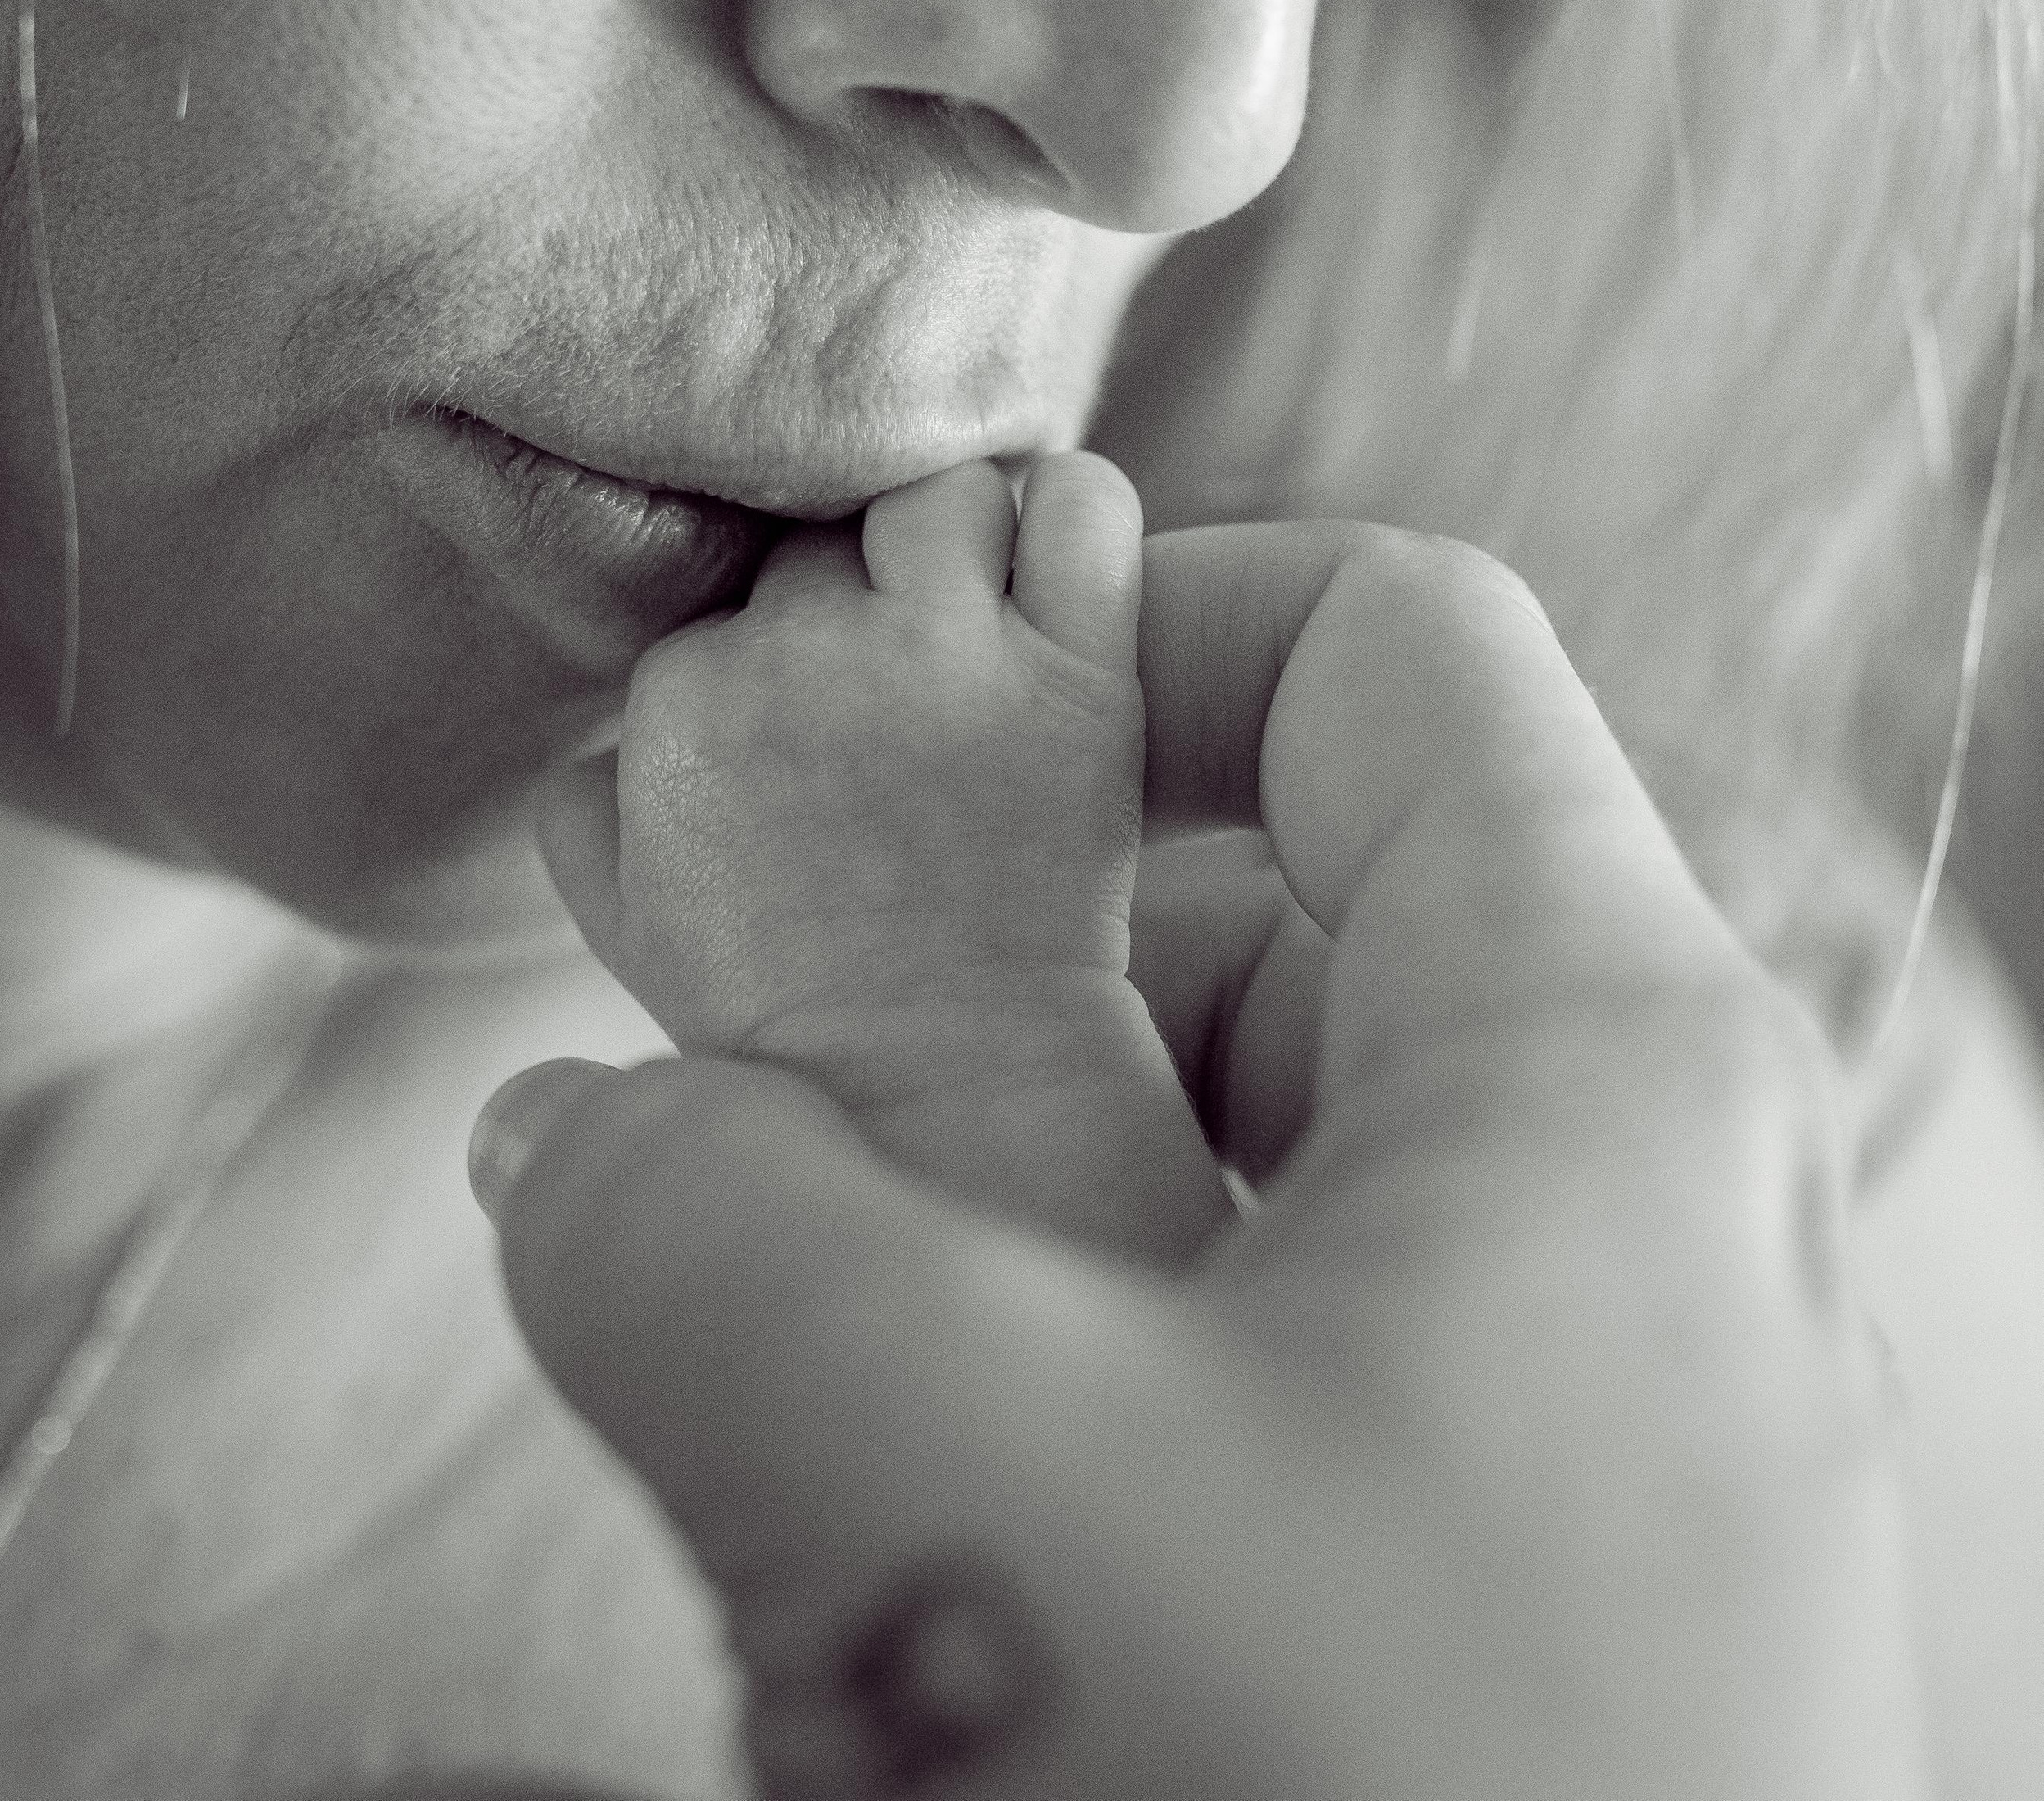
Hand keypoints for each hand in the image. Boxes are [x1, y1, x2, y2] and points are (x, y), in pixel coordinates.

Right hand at [476, 524, 1928, 1800]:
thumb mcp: (943, 1498)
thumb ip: (699, 1236)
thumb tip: (586, 1137)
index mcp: (1606, 1048)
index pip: (1380, 642)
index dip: (1120, 627)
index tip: (886, 758)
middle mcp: (1650, 1195)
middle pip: (1292, 914)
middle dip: (1005, 980)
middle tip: (776, 1095)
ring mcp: (1608, 1418)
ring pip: (1256, 1182)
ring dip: (1012, 1233)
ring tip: (834, 1387)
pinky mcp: (1537, 1609)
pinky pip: (1276, 1396)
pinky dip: (1089, 1415)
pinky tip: (944, 1591)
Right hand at [539, 453, 1227, 1255]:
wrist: (950, 1105)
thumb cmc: (791, 1031)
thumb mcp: (630, 926)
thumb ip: (592, 817)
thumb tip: (602, 748)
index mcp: (679, 700)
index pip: (732, 589)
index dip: (787, 639)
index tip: (823, 705)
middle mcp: (800, 651)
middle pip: (829, 533)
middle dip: (865, 587)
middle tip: (912, 674)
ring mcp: (942, 651)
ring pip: (939, 492)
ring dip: (963, 541)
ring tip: (987, 616)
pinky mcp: (1075, 670)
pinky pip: (1078, 505)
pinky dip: (1076, 516)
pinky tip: (1067, 572)